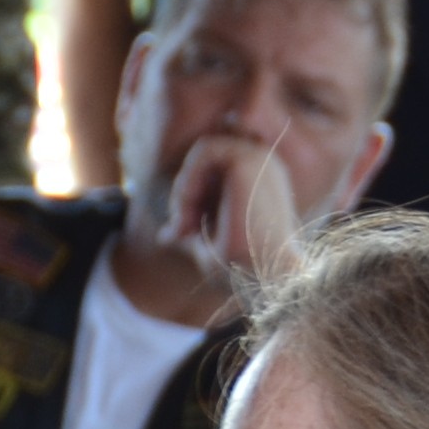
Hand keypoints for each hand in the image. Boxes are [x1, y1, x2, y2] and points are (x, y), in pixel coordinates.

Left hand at [153, 125, 314, 284]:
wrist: (262, 278)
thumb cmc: (242, 268)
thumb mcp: (208, 244)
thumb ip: (190, 228)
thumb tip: (164, 235)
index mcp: (259, 178)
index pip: (212, 163)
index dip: (190, 190)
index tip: (184, 231)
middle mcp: (264, 163)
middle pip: (205, 154)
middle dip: (183, 190)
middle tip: (180, 229)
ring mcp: (260, 158)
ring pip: (203, 149)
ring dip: (184, 188)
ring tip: (185, 224)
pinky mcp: (250, 160)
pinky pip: (204, 150)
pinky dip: (188, 181)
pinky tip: (189, 211)